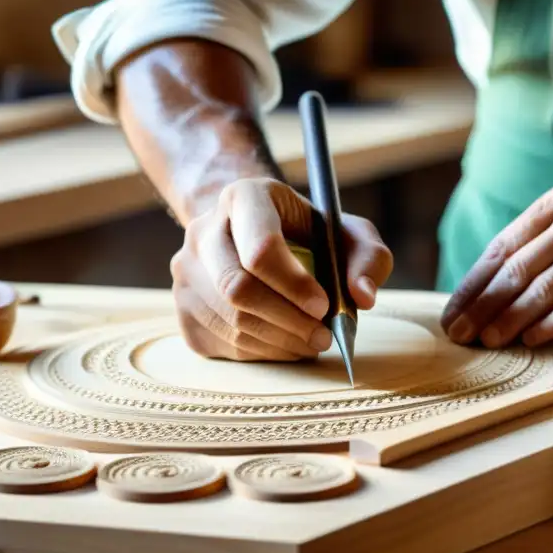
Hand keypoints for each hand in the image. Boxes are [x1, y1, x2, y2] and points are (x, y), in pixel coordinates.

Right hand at [170, 177, 392, 360]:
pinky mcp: (182, 309)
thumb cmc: (308, 234)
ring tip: (311, 342)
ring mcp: (185, 270)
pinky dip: (261, 354)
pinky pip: (221, 343)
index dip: (294, 285)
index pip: (259, 248)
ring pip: (229, 322)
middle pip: (237, 289)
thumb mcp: (348, 233)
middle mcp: (202, 230)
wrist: (253, 235)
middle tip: (323, 336)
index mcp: (244, 198)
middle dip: (288, 321)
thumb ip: (369, 257)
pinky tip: (286, 344)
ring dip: (279, 343)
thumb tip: (362, 296)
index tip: (325, 305)